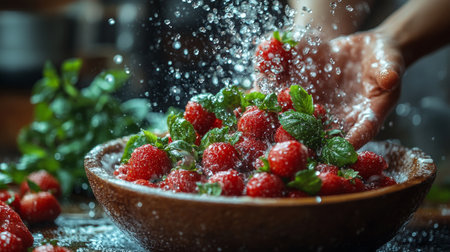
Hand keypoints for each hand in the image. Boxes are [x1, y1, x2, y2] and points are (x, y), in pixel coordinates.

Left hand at [255, 30, 403, 148]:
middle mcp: (339, 120)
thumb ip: (388, 72)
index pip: (357, 135)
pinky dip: (276, 102)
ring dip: (284, 125)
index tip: (327, 153)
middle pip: (323, 135)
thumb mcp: (389, 63)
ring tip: (265, 128)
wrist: (365, 50)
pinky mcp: (306, 96)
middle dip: (305, 141)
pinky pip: (291, 101)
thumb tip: (389, 79)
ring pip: (302, 121)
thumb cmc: (384, 60)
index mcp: (365, 118)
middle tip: (288, 147)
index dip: (343, 144)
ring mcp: (321, 110)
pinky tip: (258, 102)